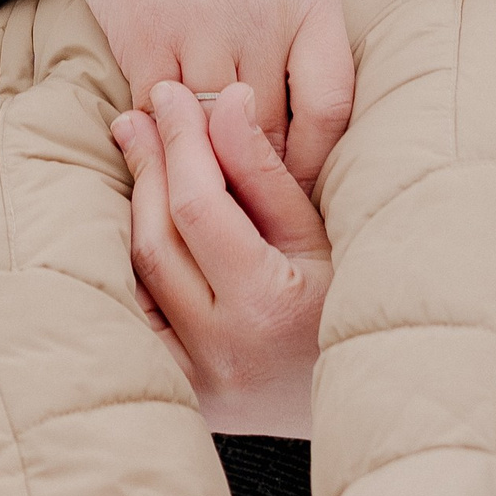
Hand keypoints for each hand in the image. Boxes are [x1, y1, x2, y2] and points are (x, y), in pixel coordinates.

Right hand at [57, 0, 488, 184]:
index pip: (331, 103)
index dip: (325, 156)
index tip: (314, 176)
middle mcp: (255, 16)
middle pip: (271, 131)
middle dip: (269, 168)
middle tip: (266, 199)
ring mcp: (194, 27)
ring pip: (214, 131)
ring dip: (216, 159)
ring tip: (220, 184)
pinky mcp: (140, 34)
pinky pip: (161, 114)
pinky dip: (167, 136)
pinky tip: (171, 146)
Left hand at [116, 83, 329, 437]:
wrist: (363, 400)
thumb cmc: (350, 305)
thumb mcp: (320, 235)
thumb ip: (264, 174)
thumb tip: (225, 103)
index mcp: (267, 308)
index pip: (199, 208)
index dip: (180, 142)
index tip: (173, 95)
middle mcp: (220, 351)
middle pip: (157, 239)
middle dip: (149, 166)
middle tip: (145, 114)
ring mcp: (191, 379)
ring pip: (135, 276)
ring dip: (133, 208)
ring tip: (138, 151)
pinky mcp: (175, 389)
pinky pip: (134, 312)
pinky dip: (131, 260)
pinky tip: (136, 218)